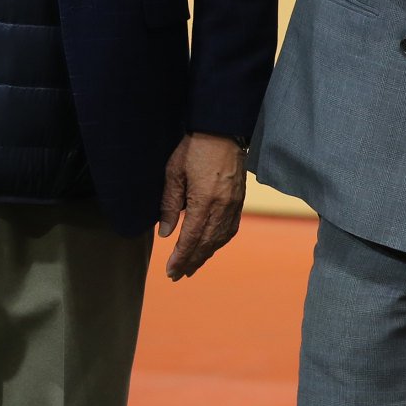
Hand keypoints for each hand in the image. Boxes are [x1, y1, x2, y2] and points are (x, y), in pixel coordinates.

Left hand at [158, 131, 245, 279]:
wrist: (222, 129)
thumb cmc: (194, 148)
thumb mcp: (173, 173)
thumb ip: (169, 204)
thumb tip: (166, 233)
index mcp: (205, 199)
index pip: (192, 237)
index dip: (181, 257)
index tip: (171, 271)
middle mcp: (223, 205)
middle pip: (207, 242)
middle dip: (192, 261)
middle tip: (178, 276)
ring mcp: (235, 203)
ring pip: (221, 237)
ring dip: (206, 254)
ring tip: (193, 266)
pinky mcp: (240, 198)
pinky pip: (231, 227)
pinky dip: (220, 241)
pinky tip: (212, 246)